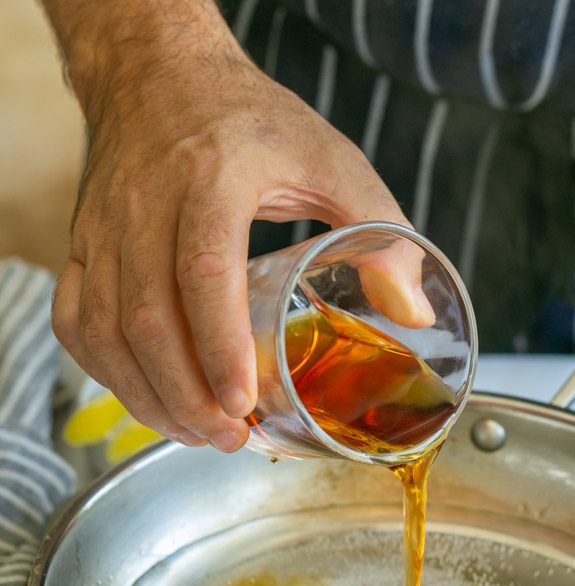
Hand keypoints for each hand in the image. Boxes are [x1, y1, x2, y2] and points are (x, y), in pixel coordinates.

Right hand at [48, 1, 412, 451]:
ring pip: (105, 331)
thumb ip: (381, 232)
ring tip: (200, 433)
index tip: (245, 401)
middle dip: (187, 395)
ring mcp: (102, 228)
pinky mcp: (80, 246)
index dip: (219, 345)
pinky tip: (151, 399)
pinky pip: (76, 323)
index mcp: (212, 177)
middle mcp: (145, 203)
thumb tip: (414, 315)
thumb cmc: (251, 123)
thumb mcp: (332, 160)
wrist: (160, 76)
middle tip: (231, 437)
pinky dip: (109, 374)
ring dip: (150, 396)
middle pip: (146, 317)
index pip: (203, 270)